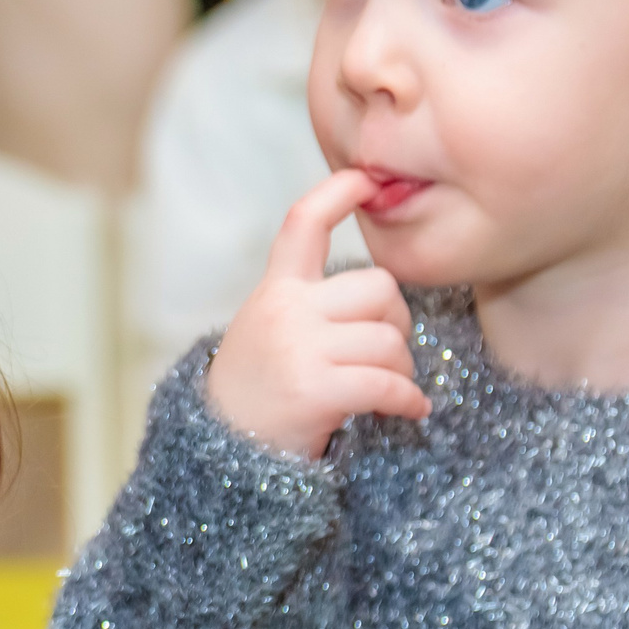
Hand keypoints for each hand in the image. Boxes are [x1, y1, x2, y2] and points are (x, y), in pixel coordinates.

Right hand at [203, 169, 429, 457]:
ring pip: (390, 340)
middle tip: (386, 352)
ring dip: (401, 370)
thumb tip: (381, 294)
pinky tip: (408, 410)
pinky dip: (407, 401)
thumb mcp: (268, 328)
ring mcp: (298, 349)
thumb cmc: (258, 389)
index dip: (336, 194)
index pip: (303, 225)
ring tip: (388, 390)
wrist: (220, 448)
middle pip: (380, 287)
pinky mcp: (315, 390)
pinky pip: (388, 384)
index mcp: (275, 290)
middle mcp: (286, 311)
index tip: (363, 180)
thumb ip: (308, 302)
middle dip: (397, 321)